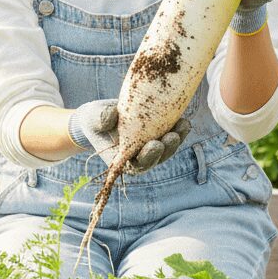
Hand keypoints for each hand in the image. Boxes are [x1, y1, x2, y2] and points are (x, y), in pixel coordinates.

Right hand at [68, 98, 190, 173]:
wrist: (103, 114)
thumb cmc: (95, 120)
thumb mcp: (94, 118)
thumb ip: (101, 119)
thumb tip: (112, 115)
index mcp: (123, 159)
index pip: (139, 164)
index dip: (149, 157)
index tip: (155, 145)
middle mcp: (139, 156)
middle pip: (157, 157)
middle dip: (167, 148)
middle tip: (172, 136)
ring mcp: (150, 146)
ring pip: (167, 148)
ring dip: (177, 138)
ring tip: (183, 125)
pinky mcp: (157, 135)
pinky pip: (171, 135)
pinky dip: (178, 129)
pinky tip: (184, 120)